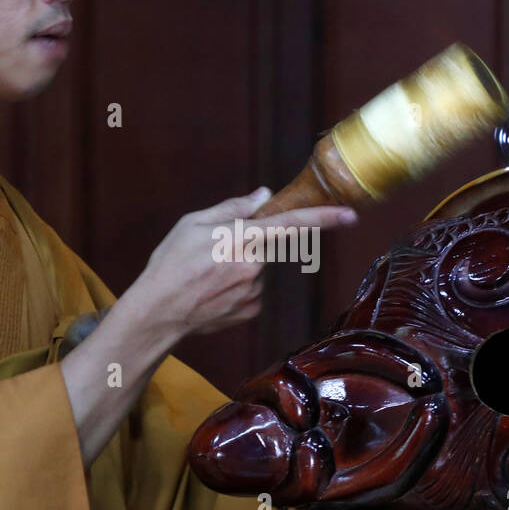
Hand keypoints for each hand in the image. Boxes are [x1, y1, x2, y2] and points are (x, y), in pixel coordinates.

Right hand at [130, 187, 356, 339]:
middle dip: (248, 246)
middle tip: (212, 254)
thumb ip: (232, 210)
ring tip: (207, 275)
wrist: (157, 313)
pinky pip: (253, 290)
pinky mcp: (251, 310)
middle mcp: (254, 267)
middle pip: (267, 247)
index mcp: (241, 240)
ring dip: (241, 267)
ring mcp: (254, 292)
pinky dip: (237, 287)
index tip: (350, 214)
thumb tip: (263, 196)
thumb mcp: (192, 225)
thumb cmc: (169, 265)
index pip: (291, 224)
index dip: (324, 218)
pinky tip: (213, 292)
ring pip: (259, 270)